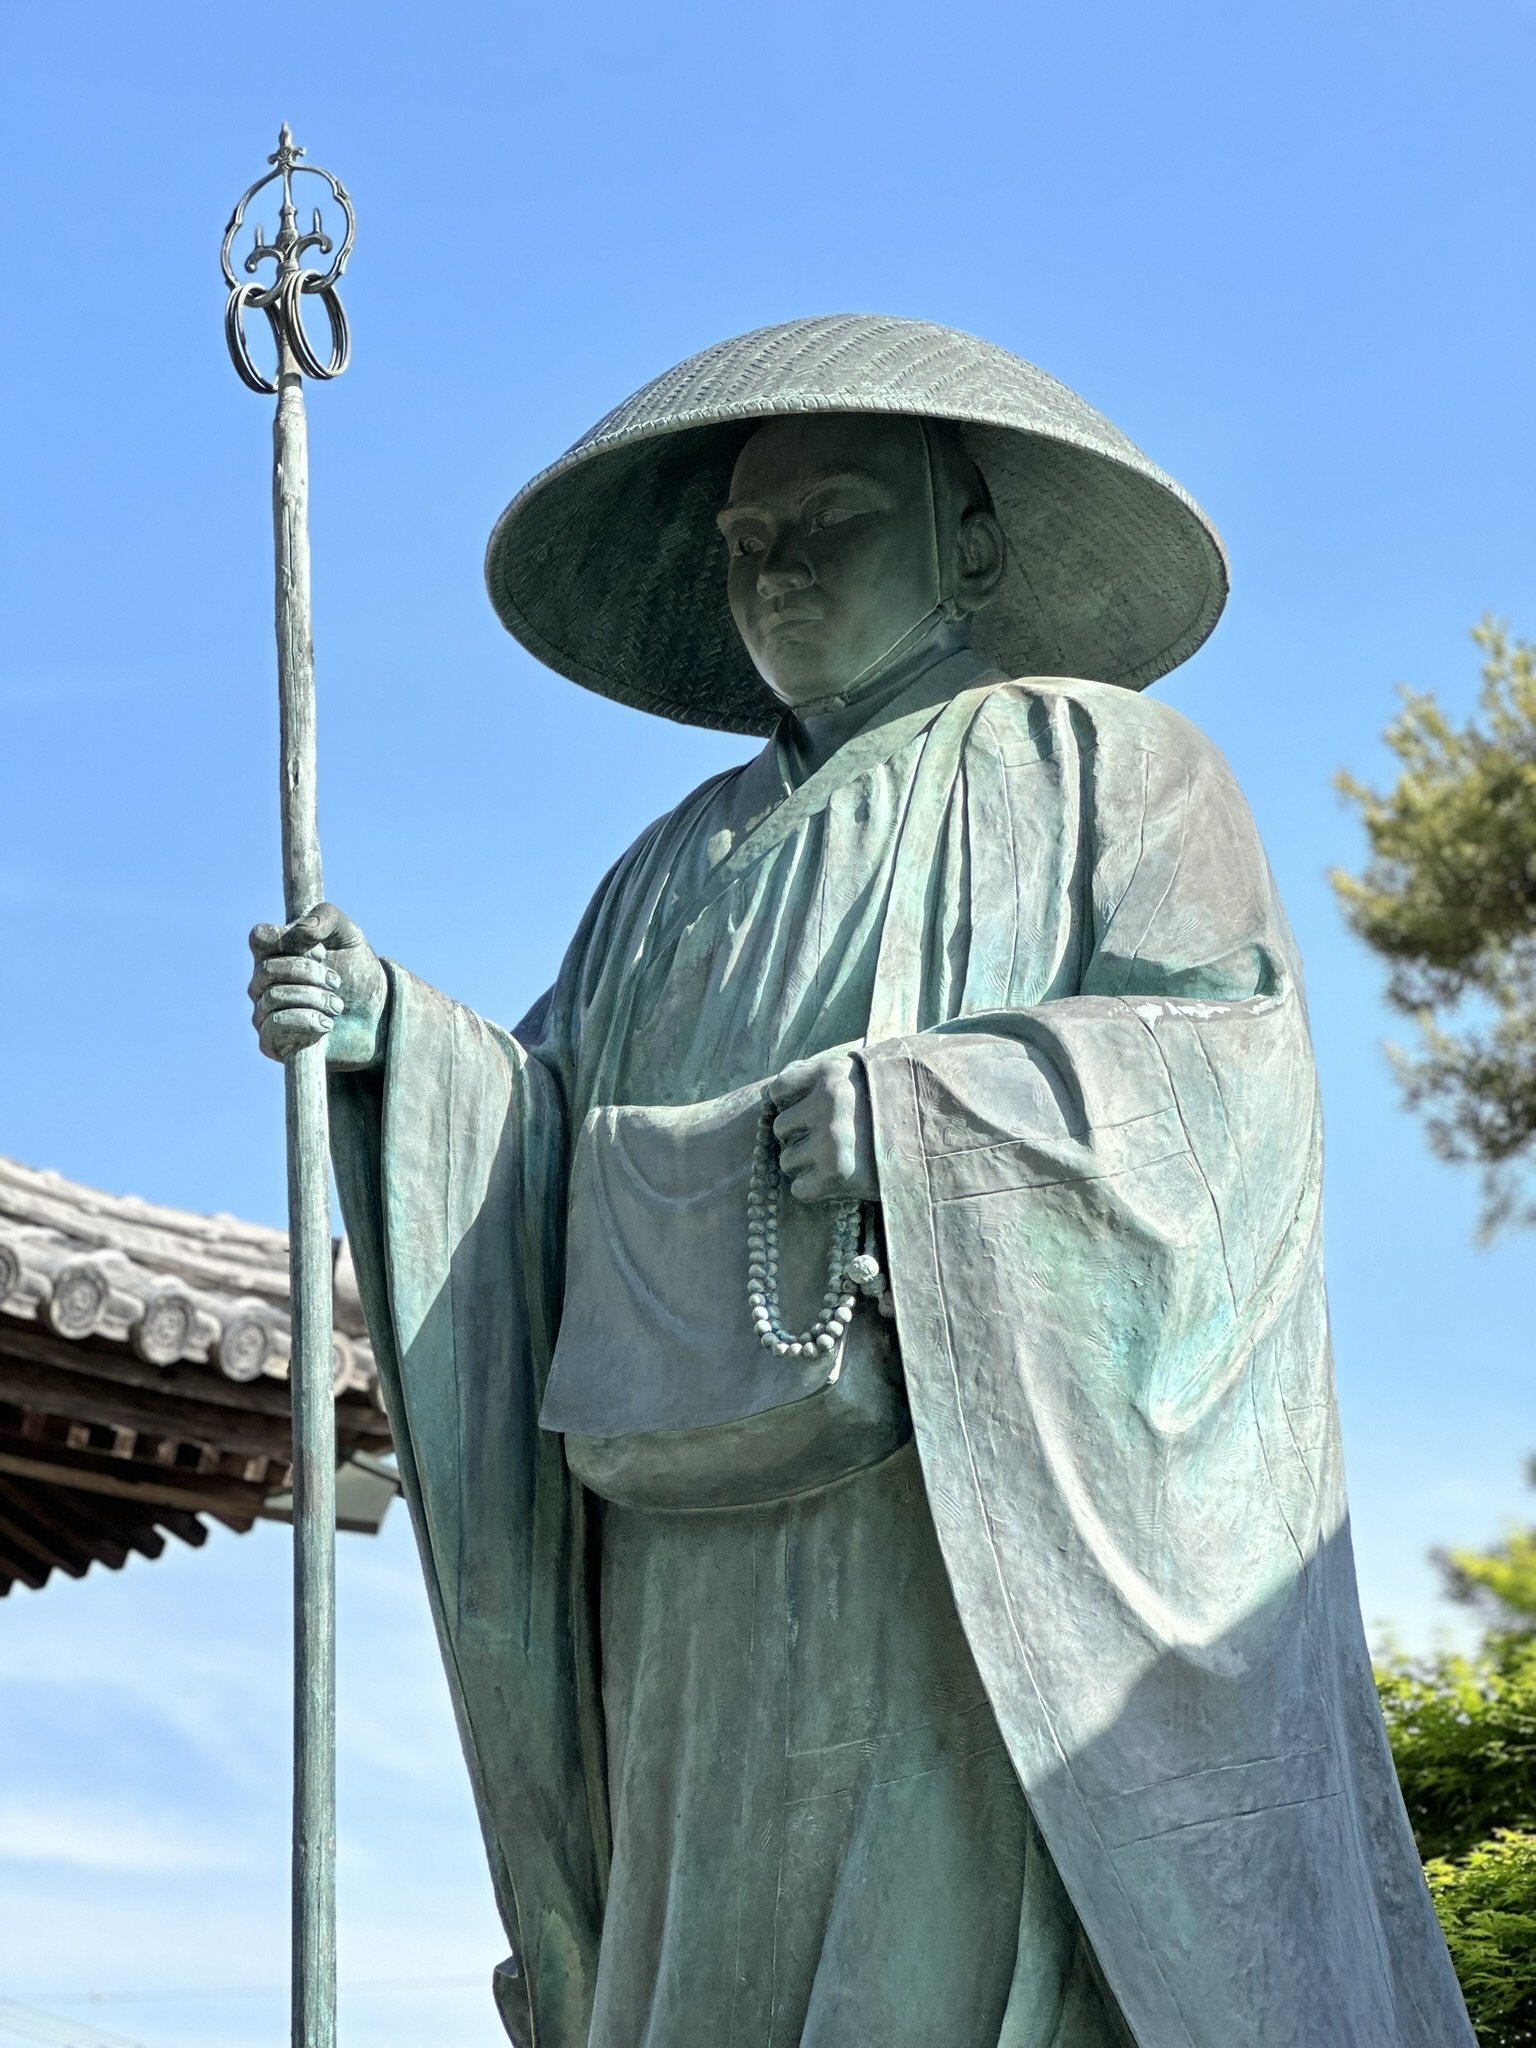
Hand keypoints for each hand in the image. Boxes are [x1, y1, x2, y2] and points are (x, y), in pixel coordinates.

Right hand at [247, 903, 388, 1070]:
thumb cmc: (357, 974)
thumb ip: (327, 917)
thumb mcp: (350, 936)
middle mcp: (263, 982)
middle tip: (337, 981)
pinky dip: (305, 1021)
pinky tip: (326, 1024)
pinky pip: (274, 1027)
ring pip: (273, 998)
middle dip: (310, 973)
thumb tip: (302, 930)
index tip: (320, 949)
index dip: (288, 940)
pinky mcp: (271, 1042)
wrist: (376, 1019)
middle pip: (268, 969)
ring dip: (314, 999)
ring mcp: (263, 1012)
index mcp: (276, 952)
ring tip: (338, 1005)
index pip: (259, 937)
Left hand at [767, 1053, 878, 1204]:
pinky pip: (800, 1189)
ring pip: (787, 1160)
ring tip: (838, 1161)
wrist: (937, 1142)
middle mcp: (827, 1104)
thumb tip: (768, 1093)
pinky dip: (815, 1190)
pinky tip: (839, 1181)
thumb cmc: (893, 1107)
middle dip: (800, 1138)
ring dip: (807, 1166)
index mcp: (830, 1073)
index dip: (791, 1105)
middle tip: (830, 1142)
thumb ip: (817, 1076)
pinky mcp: (836, 1175)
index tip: (810, 1114)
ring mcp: (831, 1140)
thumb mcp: (860, 1077)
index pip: (778, 1090)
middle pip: (781, 1128)